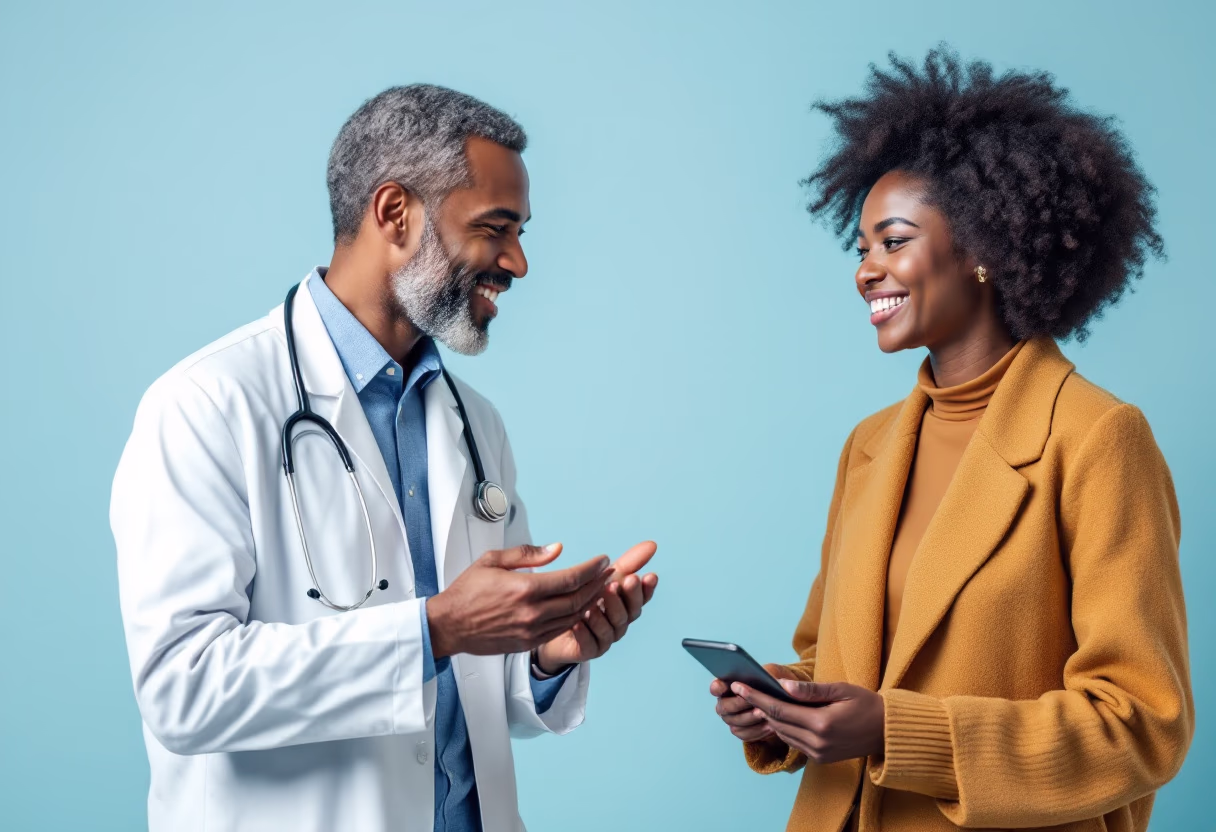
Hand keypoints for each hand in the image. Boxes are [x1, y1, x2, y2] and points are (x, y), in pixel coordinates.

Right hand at [428, 543, 612, 658]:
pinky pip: (559, 631)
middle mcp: (531, 612)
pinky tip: (581, 608)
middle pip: (577, 599)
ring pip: (572, 617)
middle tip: (609, 573)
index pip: (570, 578)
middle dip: (598, 585)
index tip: (603, 560)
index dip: (591, 569)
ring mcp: (530, 631)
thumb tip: (557, 549)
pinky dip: (575, 619)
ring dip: (591, 603)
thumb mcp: (493, 560)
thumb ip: (528, 554)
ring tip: (601, 589)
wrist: (449, 625)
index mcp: (524, 589)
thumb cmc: (467, 591)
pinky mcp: (527, 644)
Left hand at [535, 541, 658, 673]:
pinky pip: (589, 644)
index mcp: (625, 605)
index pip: (641, 598)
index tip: (649, 576)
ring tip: (593, 604)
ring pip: (610, 629)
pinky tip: (577, 623)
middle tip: (620, 582)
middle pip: (629, 613)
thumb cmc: (586, 599)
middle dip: (625, 597)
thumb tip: (652, 544)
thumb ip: (629, 563)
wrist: (556, 626)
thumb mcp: (606, 577)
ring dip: (603, 615)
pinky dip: (584, 633)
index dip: (647, 588)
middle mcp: (619, 623)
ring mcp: (605, 638)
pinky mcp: (588, 651)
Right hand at [710, 663, 798, 742]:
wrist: (776, 702)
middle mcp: (724, 703)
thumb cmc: (769, 686)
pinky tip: (769, 727)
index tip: (732, 685)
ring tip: (764, 714)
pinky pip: (744, 734)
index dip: (719, 687)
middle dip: (740, 704)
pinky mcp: (740, 731)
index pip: (716, 687)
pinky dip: (757, 731)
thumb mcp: (770, 678)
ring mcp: (730, 718)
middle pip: (724, 707)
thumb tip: (779, 684)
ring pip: (734, 723)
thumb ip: (769, 678)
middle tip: (754, 702)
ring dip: (750, 718)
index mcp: (725, 686)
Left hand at [731, 678, 884, 764]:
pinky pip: (793, 742)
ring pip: (782, 734)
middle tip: (741, 689)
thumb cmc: (866, 704)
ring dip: (768, 718)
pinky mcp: (820, 758)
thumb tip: (782, 685)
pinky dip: (782, 728)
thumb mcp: (841, 690)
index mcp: (821, 724)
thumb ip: (810, 690)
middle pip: (776, 722)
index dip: (756, 697)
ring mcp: (818, 753)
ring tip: (754, 699)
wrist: (887, 731)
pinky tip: (776, 715)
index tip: (739, 686)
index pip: (779, 710)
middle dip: (757, 705)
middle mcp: (817, 742)